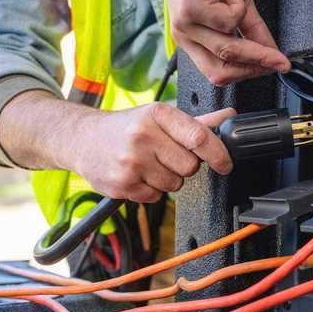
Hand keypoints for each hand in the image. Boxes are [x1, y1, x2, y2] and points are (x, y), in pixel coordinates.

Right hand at [71, 103, 235, 202]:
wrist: (82, 139)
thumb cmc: (127, 127)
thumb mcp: (160, 117)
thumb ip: (197, 122)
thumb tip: (230, 117)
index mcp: (157, 114)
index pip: (199, 137)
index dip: (218, 154)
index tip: (225, 164)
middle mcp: (143, 136)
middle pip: (190, 166)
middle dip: (184, 166)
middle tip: (166, 156)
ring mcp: (131, 162)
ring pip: (174, 184)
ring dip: (168, 179)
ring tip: (149, 164)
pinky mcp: (122, 185)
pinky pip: (155, 197)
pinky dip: (151, 190)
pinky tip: (137, 175)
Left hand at [160, 0, 290, 85]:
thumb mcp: (238, 4)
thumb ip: (254, 32)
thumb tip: (272, 54)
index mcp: (194, 40)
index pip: (221, 73)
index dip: (250, 73)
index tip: (275, 66)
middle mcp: (186, 36)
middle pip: (221, 71)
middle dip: (254, 66)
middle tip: (276, 59)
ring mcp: (185, 24)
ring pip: (226, 50)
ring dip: (252, 42)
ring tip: (251, 15)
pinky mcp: (190, 7)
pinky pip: (226, 22)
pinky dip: (238, 8)